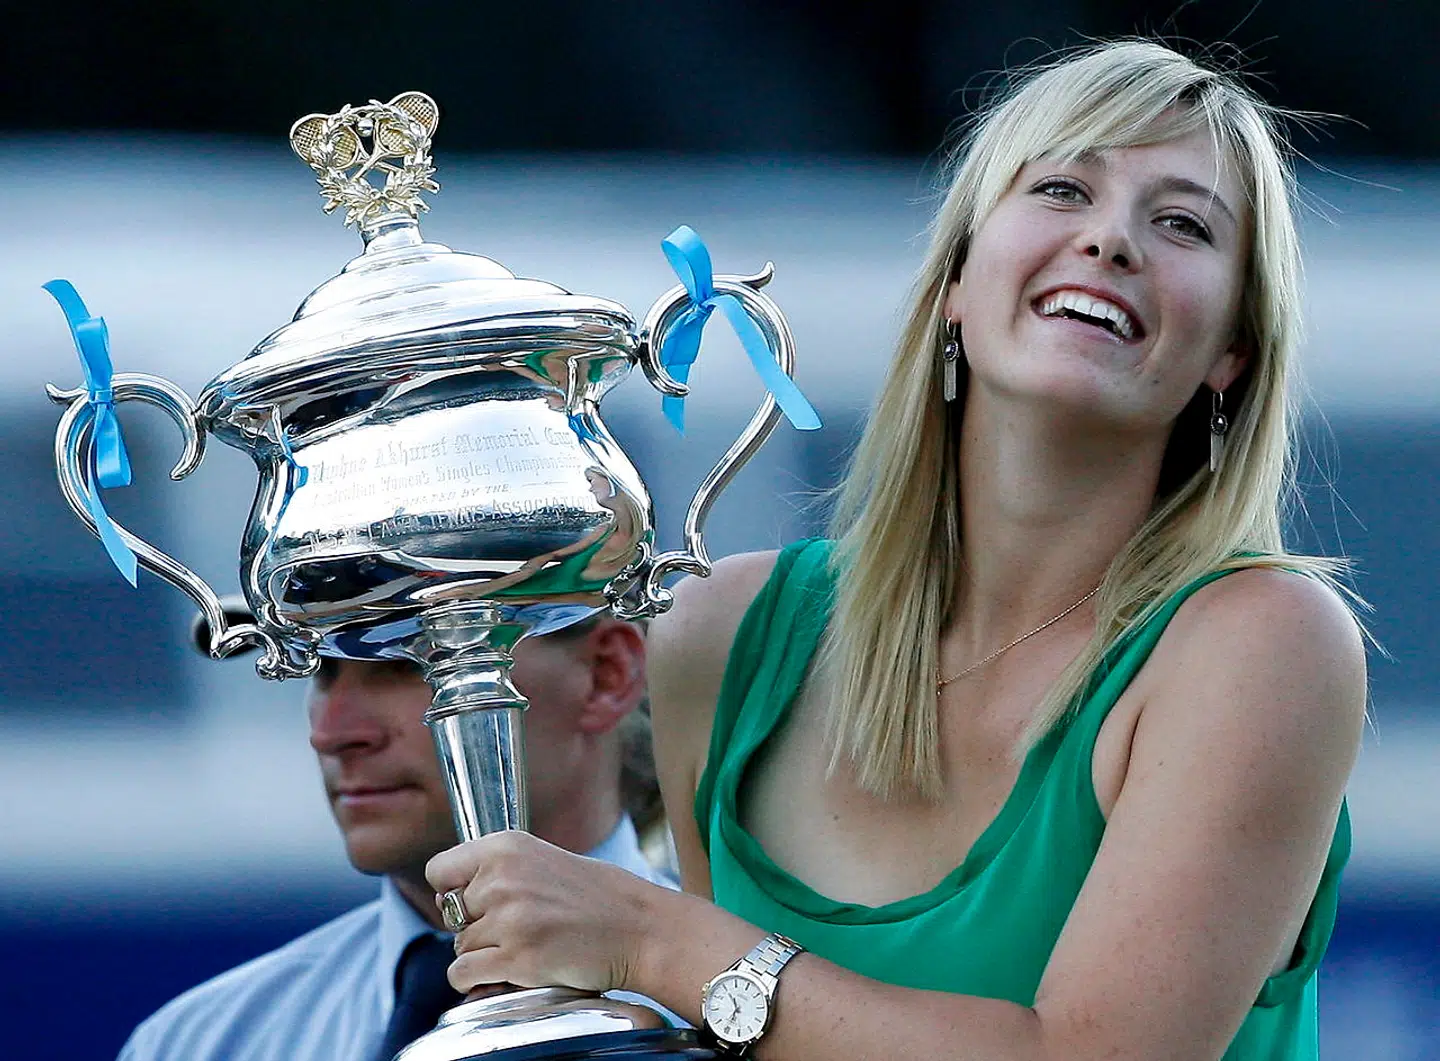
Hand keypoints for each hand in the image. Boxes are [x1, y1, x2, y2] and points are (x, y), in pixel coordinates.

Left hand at [425, 830, 658, 994]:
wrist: (639, 928)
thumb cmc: (597, 897)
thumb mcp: (543, 860)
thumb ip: (497, 871)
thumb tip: (447, 899)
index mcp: (506, 847)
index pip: (438, 870)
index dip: (453, 890)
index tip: (474, 901)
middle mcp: (502, 878)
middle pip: (450, 914)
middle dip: (475, 926)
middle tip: (515, 929)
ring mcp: (509, 919)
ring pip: (459, 946)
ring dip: (483, 954)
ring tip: (525, 948)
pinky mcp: (517, 958)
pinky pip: (463, 975)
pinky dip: (476, 981)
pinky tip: (506, 972)